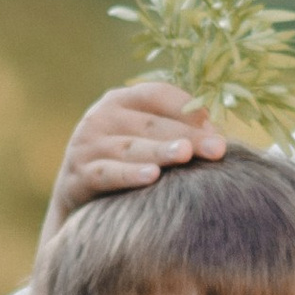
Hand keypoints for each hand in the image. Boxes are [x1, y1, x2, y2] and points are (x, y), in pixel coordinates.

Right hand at [46, 82, 229, 231]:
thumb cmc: (124, 164)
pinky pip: (108, 174)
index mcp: (120, 100)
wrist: (77, 199)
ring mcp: (86, 146)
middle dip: (187, 136)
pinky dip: (129, 175)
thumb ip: (174, 130)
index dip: (187, 109)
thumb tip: (216, 133)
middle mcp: (100, 117)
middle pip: (151, 123)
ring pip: (130, 147)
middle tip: (217, 149)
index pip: (157, 94)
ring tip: (184, 154)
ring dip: (159, 151)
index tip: (215, 129)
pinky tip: (152, 177)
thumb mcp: (143, 139)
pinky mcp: (77, 175)